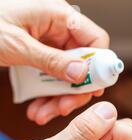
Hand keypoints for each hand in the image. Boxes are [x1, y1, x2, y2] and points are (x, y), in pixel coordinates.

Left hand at [0, 0, 109, 124]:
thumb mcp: (14, 45)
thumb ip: (51, 60)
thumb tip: (82, 73)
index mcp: (57, 15)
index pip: (96, 39)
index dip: (99, 65)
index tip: (92, 89)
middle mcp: (57, 28)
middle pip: (84, 63)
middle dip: (75, 90)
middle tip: (63, 109)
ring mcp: (47, 42)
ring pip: (68, 74)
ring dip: (59, 98)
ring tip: (43, 114)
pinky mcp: (37, 54)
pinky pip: (51, 77)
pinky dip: (46, 94)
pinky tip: (36, 108)